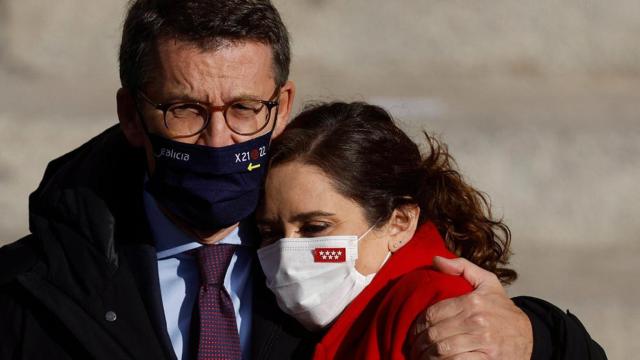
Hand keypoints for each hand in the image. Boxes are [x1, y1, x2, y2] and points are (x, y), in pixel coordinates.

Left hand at [409, 256, 532, 359]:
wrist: (529, 335)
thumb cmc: (502, 308)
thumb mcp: (486, 281)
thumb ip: (461, 267)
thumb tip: (435, 260)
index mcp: (472, 301)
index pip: (432, 313)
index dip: (417, 324)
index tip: (413, 331)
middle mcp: (477, 321)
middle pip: (435, 333)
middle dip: (419, 342)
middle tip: (413, 346)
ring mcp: (483, 342)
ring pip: (443, 350)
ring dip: (427, 355)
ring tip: (420, 356)